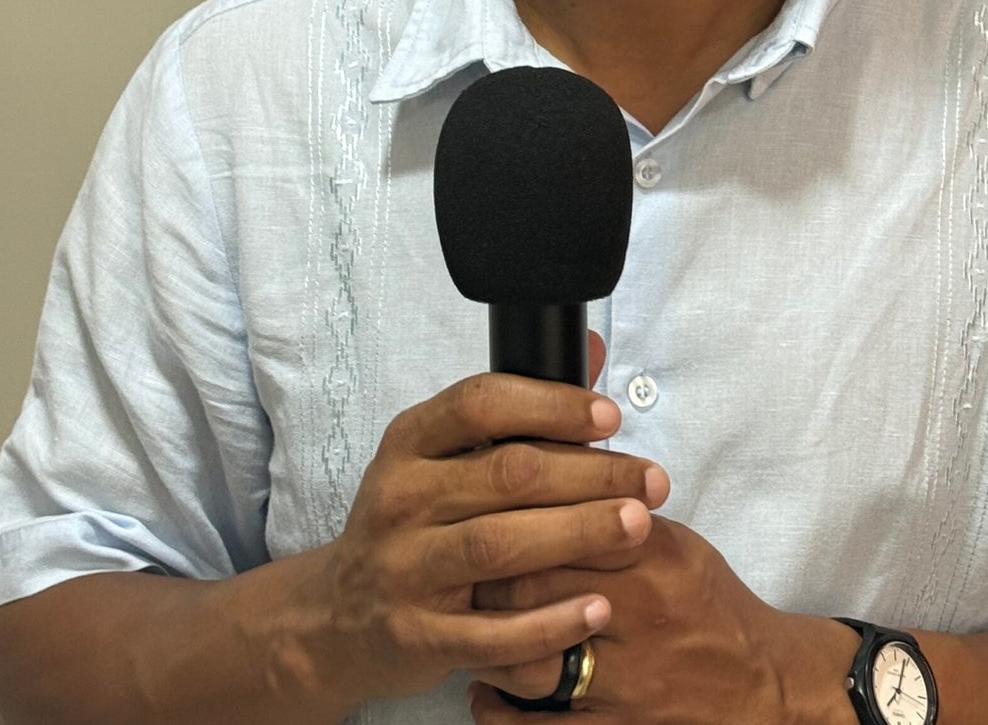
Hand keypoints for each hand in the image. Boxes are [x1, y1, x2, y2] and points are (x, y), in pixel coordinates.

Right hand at [298, 344, 669, 712]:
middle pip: (507, 474)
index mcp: (410, 443)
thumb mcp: (444, 455)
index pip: (481, 403)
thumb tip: (592, 350)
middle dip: (590, 473)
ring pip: (500, 546)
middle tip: (651, 480)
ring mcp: (405, 570)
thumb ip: (517, 410)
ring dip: (578, 533)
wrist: (337, 619)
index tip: (610, 415)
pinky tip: (596, 607)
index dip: (551, 404)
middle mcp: (401, 499)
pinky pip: (490, 632)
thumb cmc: (412, 522)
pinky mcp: (417, 638)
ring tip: (637, 526)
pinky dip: (548, 623)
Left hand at [467, 517, 855, 722]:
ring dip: (488, 640)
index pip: (569, 523)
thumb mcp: (680, 547)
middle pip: (537, 585)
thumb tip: (555, 480)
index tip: (483, 508)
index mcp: (657, 556)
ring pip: (530, 656)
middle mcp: (641, 613)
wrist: (762, 687)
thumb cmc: (715, 609)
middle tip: (459, 562)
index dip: (516, 515)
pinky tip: (481, 688)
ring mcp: (628, 678)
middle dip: (488, 573)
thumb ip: (621, 517)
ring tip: (464, 623)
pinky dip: (500, 708)